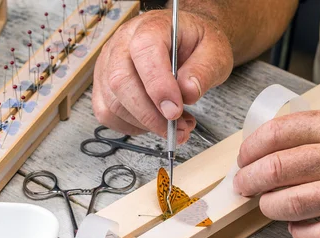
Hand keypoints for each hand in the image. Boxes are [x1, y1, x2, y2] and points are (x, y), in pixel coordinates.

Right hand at [92, 10, 232, 141]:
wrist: (186, 41)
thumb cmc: (196, 44)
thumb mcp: (215, 51)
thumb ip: (204, 70)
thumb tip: (188, 92)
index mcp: (151, 26)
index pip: (144, 51)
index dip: (157, 85)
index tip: (175, 110)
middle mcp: (123, 42)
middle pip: (120, 81)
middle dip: (150, 114)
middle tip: (178, 129)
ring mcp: (109, 64)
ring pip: (113, 103)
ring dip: (145, 124)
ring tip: (175, 126)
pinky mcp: (104, 85)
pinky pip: (108, 114)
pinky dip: (132, 126)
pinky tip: (155, 123)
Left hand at [234, 109, 319, 237]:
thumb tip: (277, 146)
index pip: (281, 133)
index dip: (252, 148)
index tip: (243, 158)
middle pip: (279, 169)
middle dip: (250, 180)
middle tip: (243, 186)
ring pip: (295, 204)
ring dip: (270, 207)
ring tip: (267, 206)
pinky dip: (301, 234)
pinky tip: (296, 229)